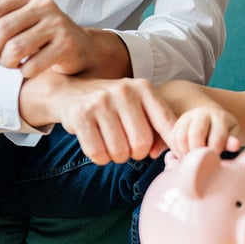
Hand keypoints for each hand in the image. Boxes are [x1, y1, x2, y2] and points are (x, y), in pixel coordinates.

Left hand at [0, 0, 91, 77]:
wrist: (80, 47)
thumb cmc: (42, 36)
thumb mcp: (16, 23)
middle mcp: (45, 5)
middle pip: (2, 29)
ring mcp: (58, 24)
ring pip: (15, 48)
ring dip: (7, 63)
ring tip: (11, 64)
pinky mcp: (67, 44)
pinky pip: (33, 64)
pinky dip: (25, 72)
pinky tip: (28, 70)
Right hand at [20, 73, 176, 164]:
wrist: (71, 91)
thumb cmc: (114, 105)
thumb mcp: (139, 107)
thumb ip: (157, 128)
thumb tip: (159, 153)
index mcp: (144, 88)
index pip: (167, 123)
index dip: (172, 143)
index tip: (173, 154)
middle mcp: (124, 91)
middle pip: (142, 143)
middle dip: (137, 153)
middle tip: (129, 146)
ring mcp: (101, 102)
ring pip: (119, 151)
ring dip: (117, 157)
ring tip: (113, 144)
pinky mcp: (81, 115)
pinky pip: (98, 153)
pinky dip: (100, 158)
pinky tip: (99, 146)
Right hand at [166, 107, 240, 157]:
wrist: (210, 117)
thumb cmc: (223, 131)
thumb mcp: (231, 134)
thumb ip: (232, 141)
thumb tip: (235, 145)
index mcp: (219, 117)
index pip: (217, 137)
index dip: (215, 153)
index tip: (214, 162)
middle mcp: (202, 113)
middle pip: (196, 134)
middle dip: (198, 152)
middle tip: (200, 163)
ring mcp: (187, 117)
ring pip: (181, 137)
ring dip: (186, 153)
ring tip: (192, 161)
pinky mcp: (176, 123)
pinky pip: (173, 138)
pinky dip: (177, 151)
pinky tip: (185, 156)